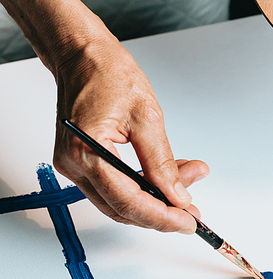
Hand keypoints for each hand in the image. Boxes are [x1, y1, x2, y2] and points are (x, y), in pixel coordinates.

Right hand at [53, 28, 207, 233]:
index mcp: (86, 151)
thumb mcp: (147, 116)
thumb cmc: (107, 73)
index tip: (187, 222)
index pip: (128, 201)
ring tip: (185, 189)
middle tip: (192, 210)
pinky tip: (164, 181)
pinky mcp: (79, 164)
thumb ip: (162, 162)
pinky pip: (113, 189)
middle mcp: (73, 164)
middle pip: (122, 209)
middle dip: (161, 212)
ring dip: (153, 202)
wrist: (81, 56)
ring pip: (118, 203)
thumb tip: (176, 195)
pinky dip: (140, 190)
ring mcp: (73, 166)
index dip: (161, 217)